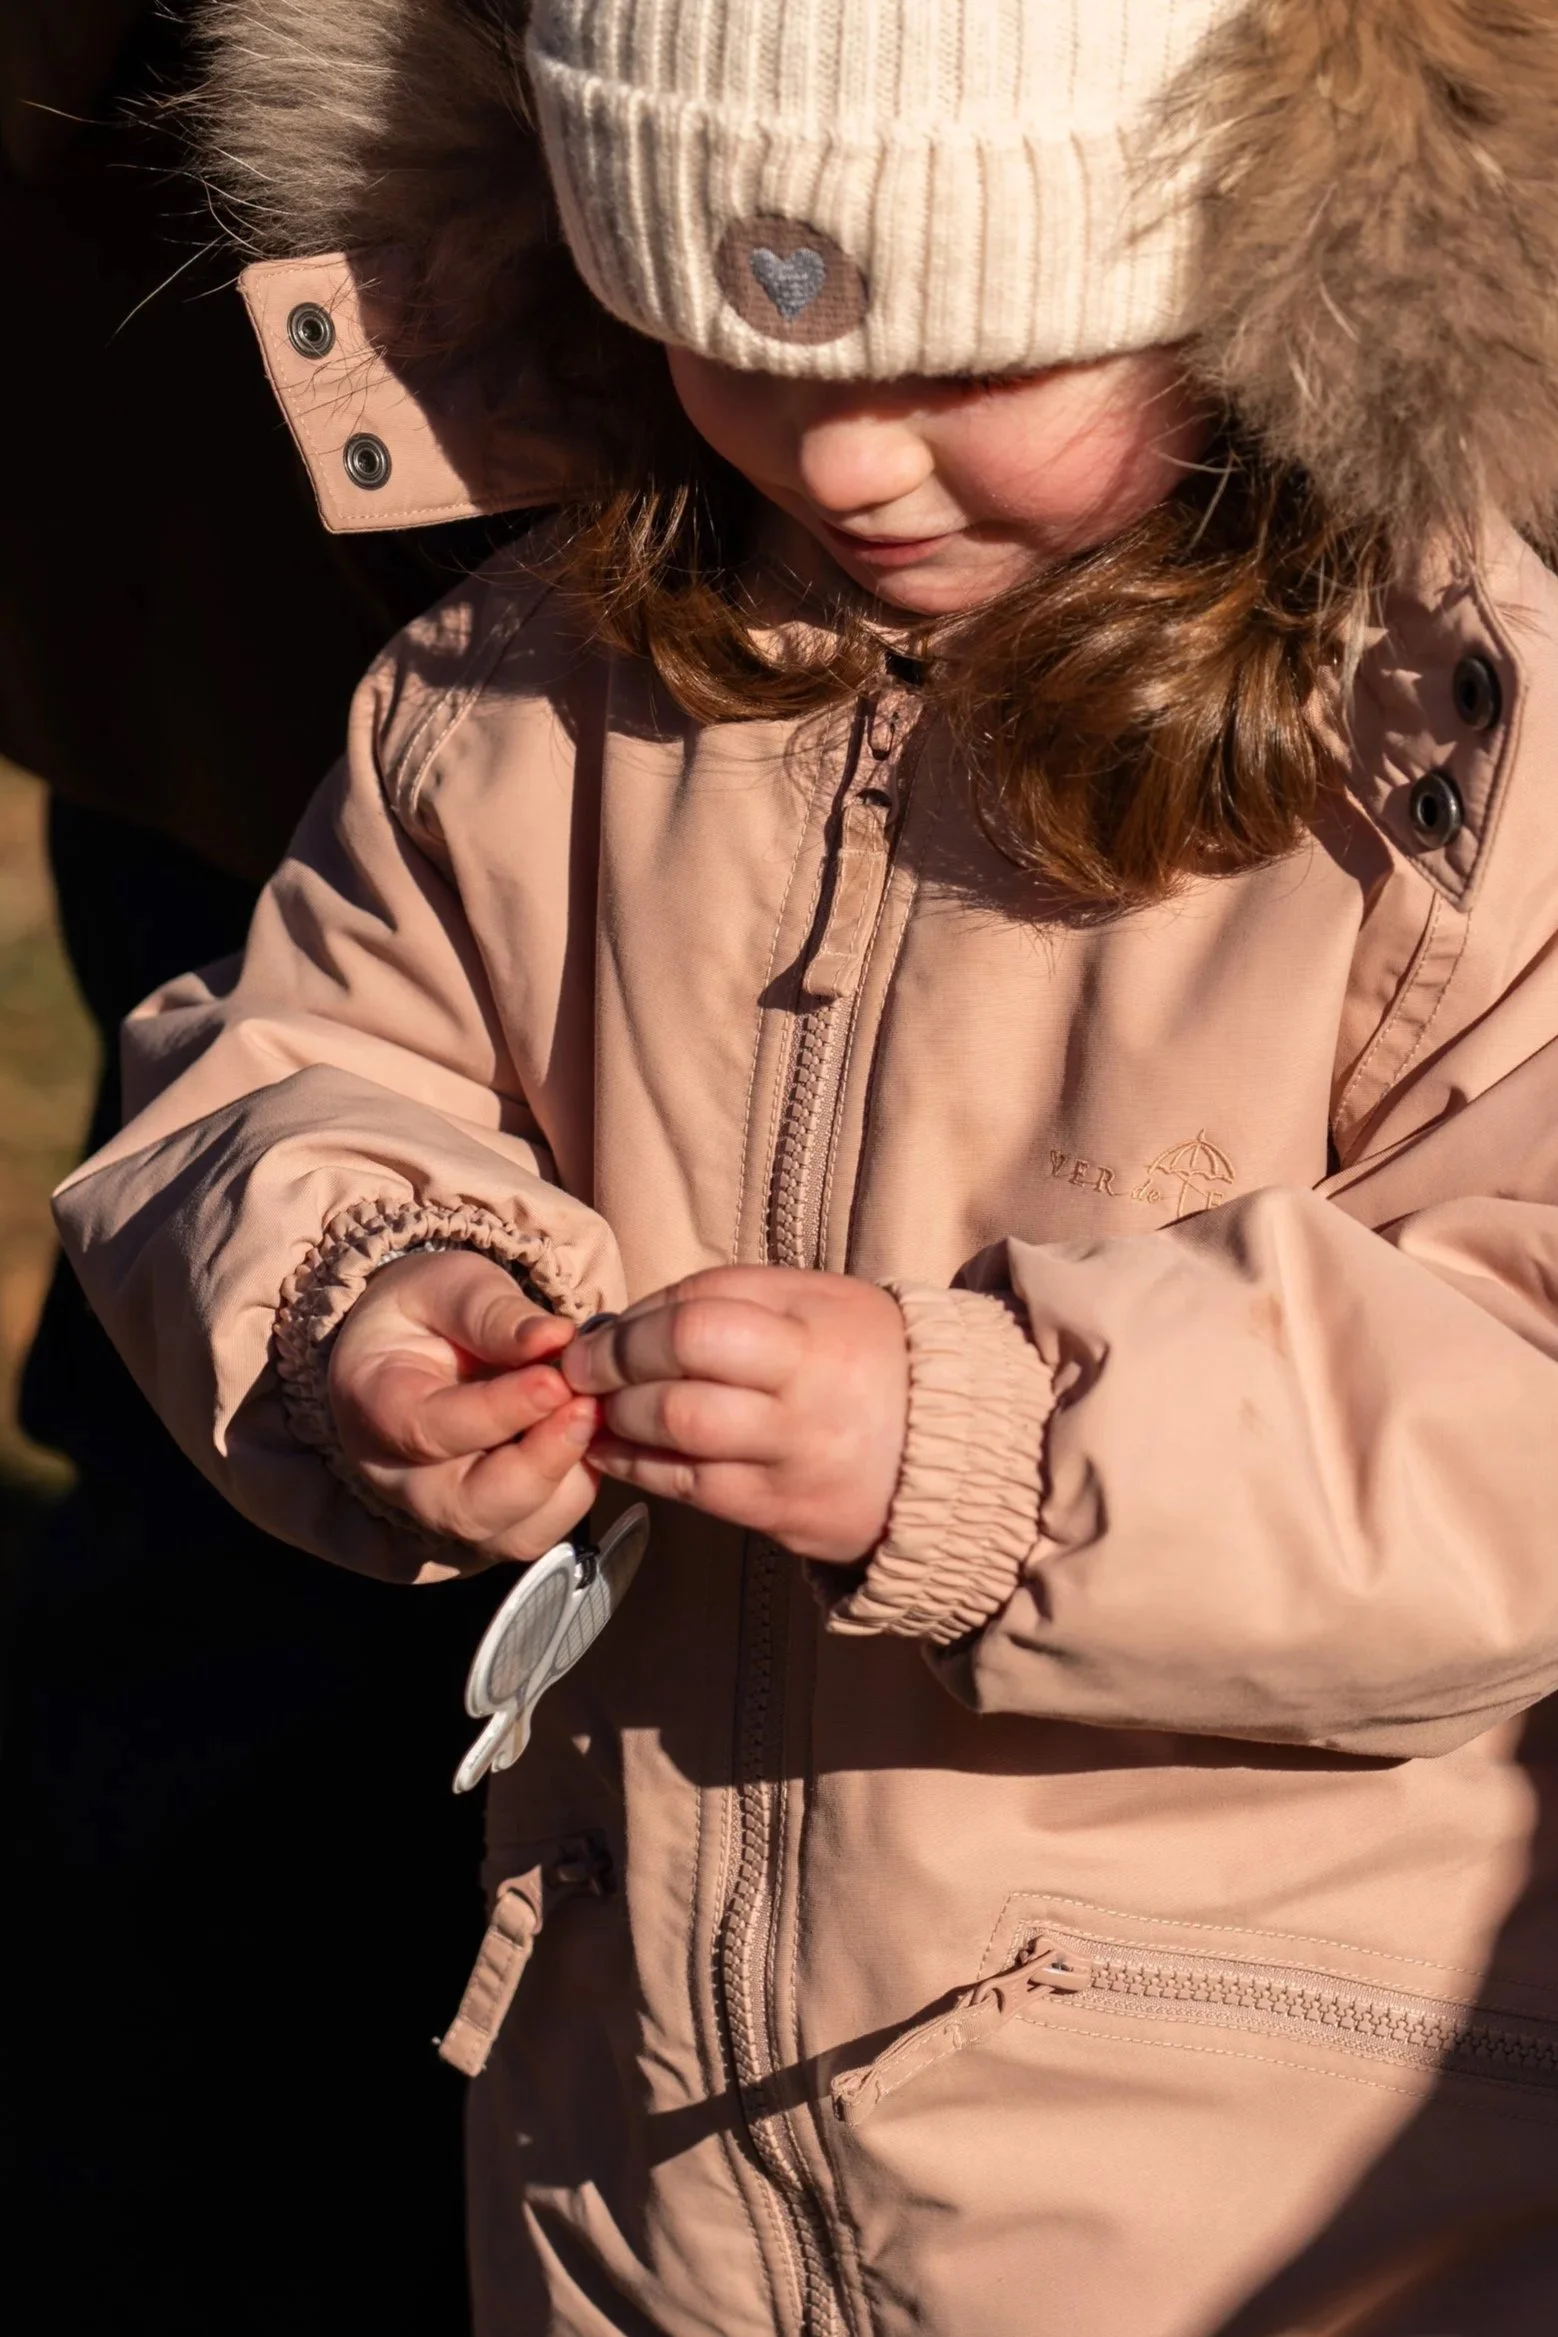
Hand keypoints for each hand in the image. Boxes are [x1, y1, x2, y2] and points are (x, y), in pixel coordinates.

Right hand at [327, 1250, 599, 1560]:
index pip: (430, 1430)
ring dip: (567, 1482)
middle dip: (539, 1466)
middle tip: (589, 1408)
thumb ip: (490, 1311)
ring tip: (596, 1417)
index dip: (500, 1412)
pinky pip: (539, 1530)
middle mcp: (401, 1476)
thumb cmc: (428, 1311)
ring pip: (511, 1533)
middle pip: (468, 1509)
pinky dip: (576, 1490)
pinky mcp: (492, 1522)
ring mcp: (446, 1509)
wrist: (417, 1344)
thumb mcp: (447, 1286)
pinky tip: (592, 1437)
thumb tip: (555, 1338)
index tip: (556, 1381)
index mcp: (373, 1404)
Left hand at [561, 1266, 907, 1563]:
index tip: (605, 1329)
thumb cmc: (873, 1365)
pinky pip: (689, 1487)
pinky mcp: (784, 1512)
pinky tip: (614, 1448)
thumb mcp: (825, 1304)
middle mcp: (808, 1387)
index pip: (702, 1308)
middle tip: (581, 1367)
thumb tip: (631, 1319)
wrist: (960, 1458)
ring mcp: (796, 1454)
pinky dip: (637, 1464)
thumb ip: (738, 1300)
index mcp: (818, 1323)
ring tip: (597, 1406)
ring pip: (677, 1427)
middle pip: (683, 1360)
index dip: (636, 1319)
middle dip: (613, 1361)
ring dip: (618, 1415)